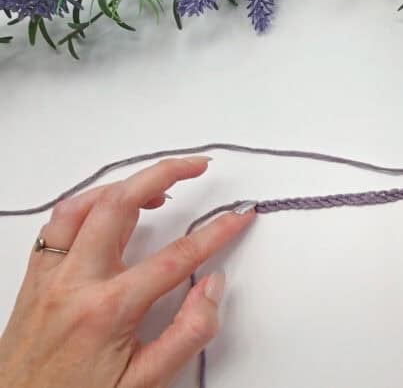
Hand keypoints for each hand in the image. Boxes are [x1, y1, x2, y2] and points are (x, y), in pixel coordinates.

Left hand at [0, 157, 255, 387]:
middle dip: (165, 173)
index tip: (239, 215)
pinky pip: (57, 224)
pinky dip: (87, 204)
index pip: (177, 256)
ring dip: (123, 185)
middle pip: (121, 204)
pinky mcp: (35, 280)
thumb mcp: (146, 383)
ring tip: (157, 186)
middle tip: (197, 165)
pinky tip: (108, 210)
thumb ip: (188, 333)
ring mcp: (50, 277)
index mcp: (108, 309)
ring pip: (83, 205)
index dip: (216, 231)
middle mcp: (74, 282)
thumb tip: (212, 286)